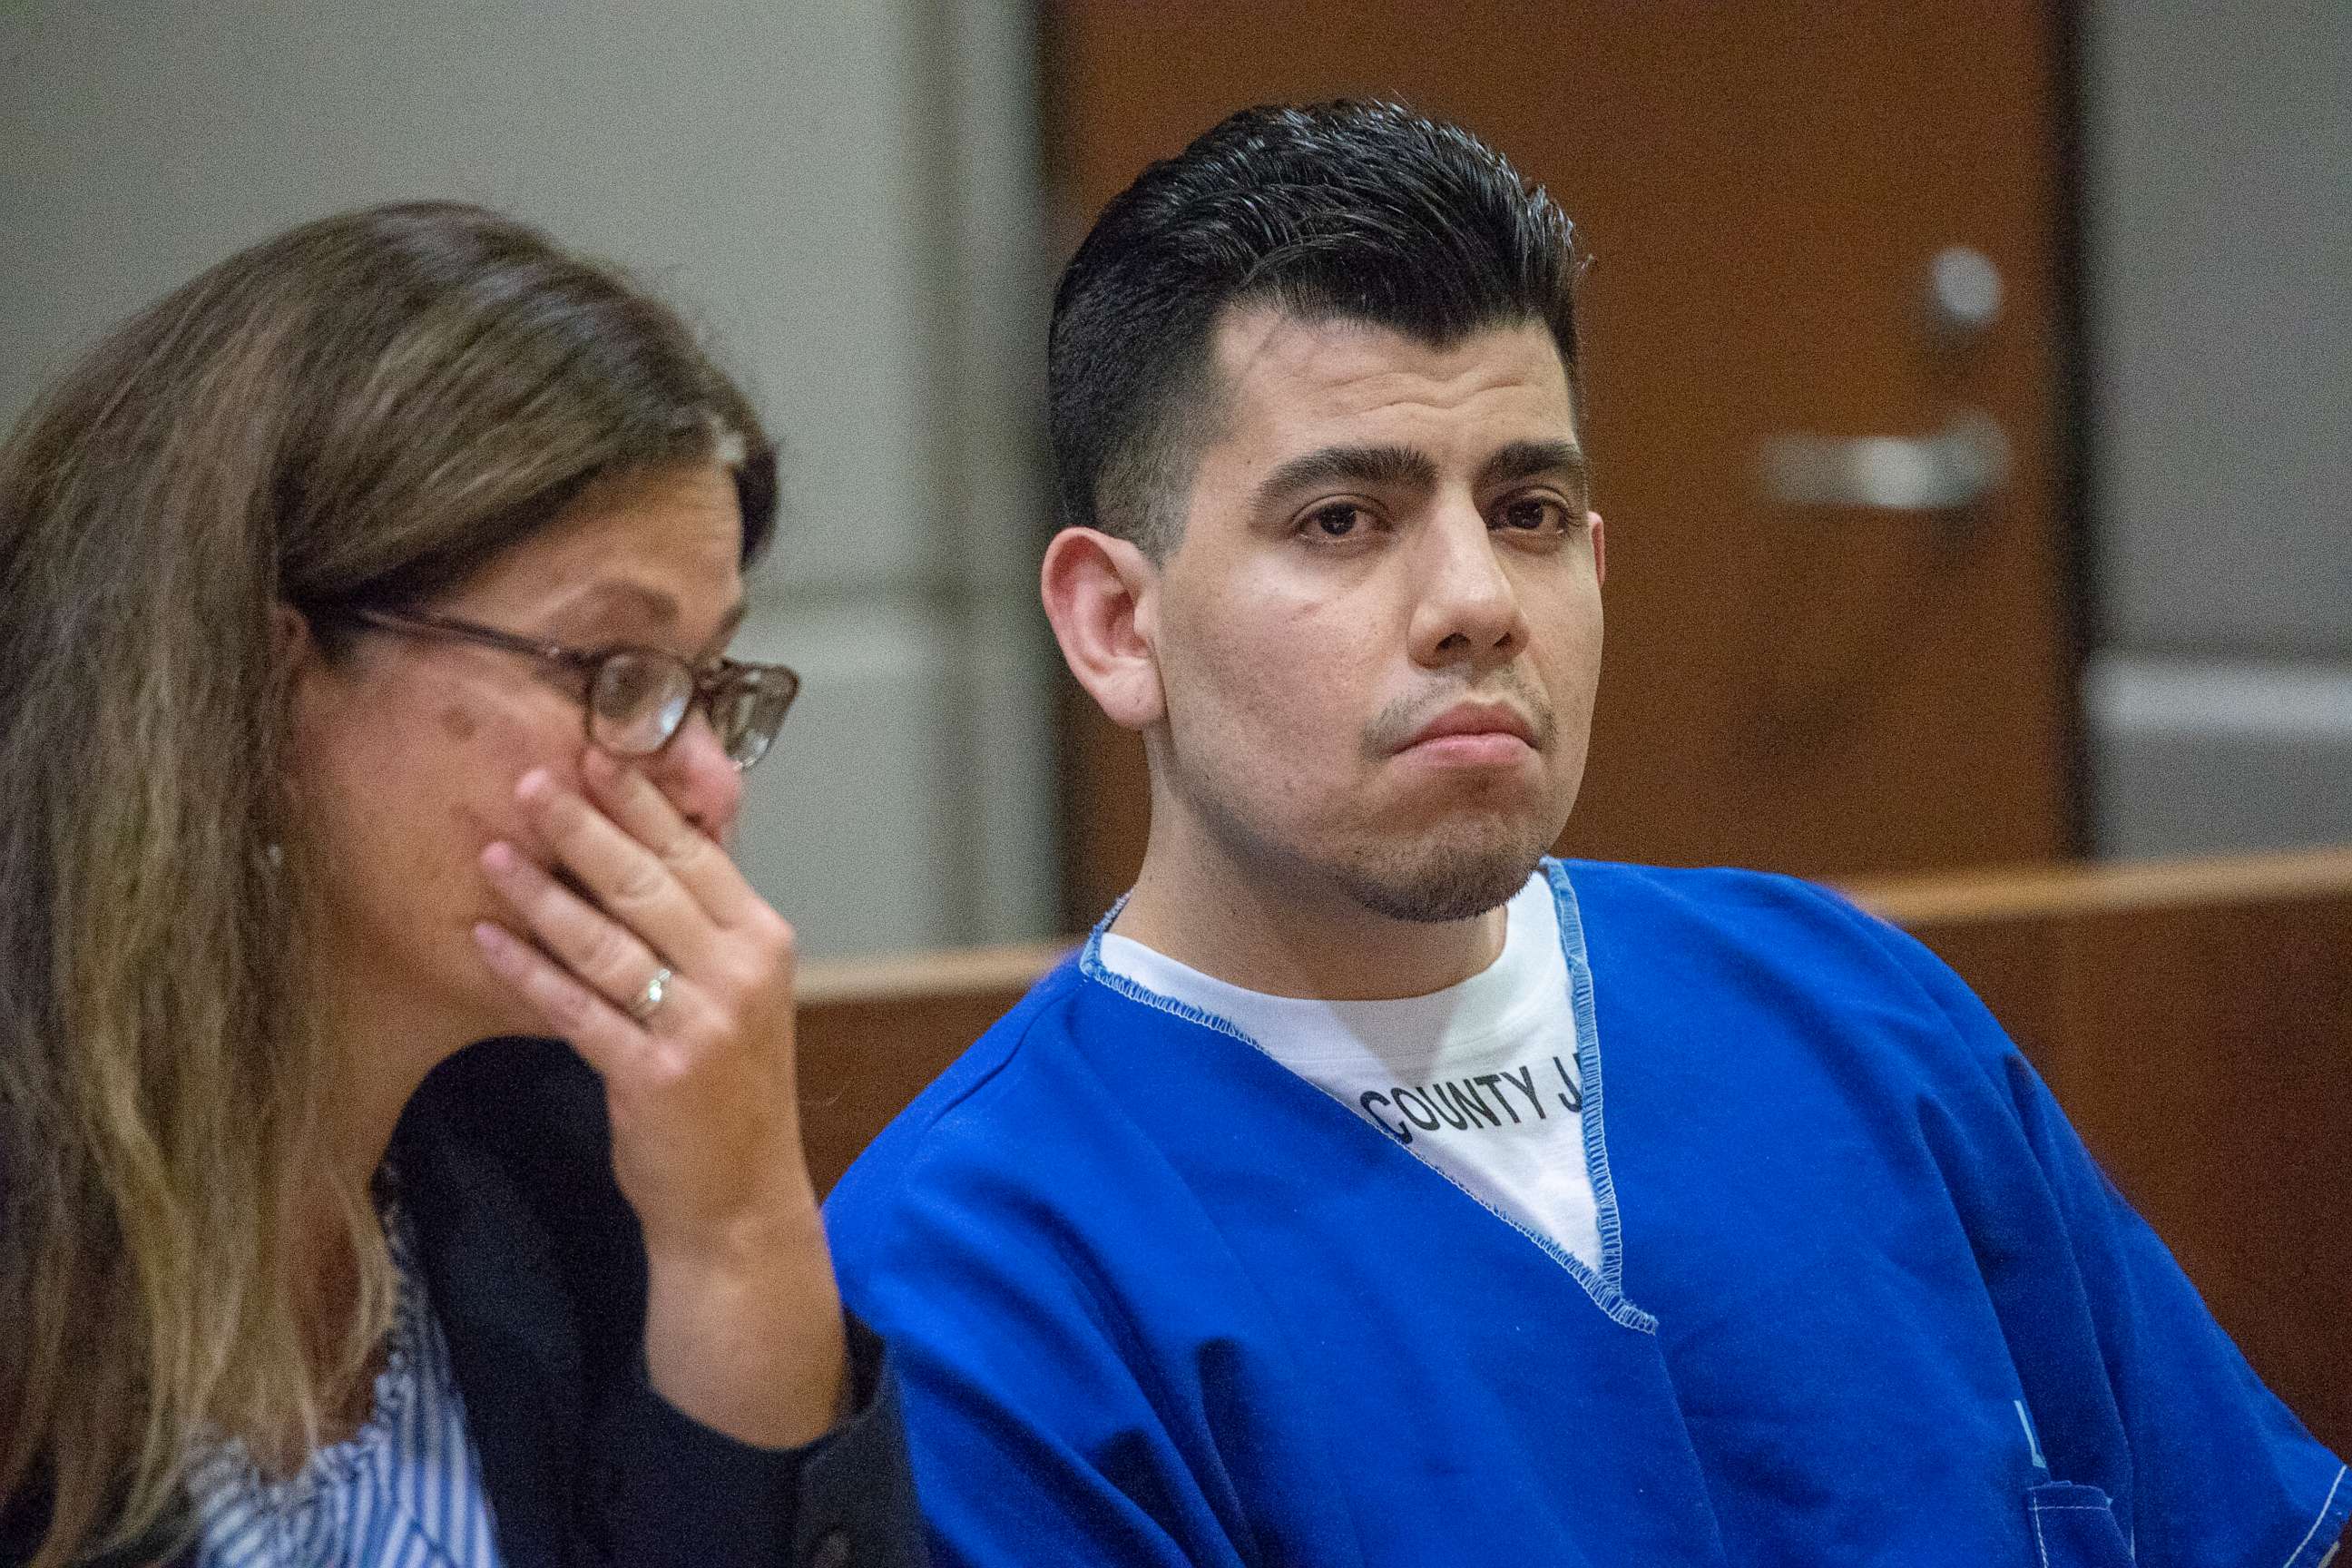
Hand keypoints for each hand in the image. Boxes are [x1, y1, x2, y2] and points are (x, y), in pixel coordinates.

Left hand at [471, 746, 846, 1445]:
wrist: (739, 1202)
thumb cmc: (728, 1093)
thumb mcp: (737, 994)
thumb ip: (703, 923)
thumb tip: (656, 839)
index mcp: (764, 940)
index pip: (698, 853)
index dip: (641, 801)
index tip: (593, 751)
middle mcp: (741, 973)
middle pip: (651, 883)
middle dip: (583, 827)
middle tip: (528, 779)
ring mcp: (702, 1024)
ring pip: (609, 942)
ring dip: (542, 893)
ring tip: (492, 851)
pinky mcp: (654, 1074)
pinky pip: (578, 1009)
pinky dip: (528, 971)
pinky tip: (486, 939)